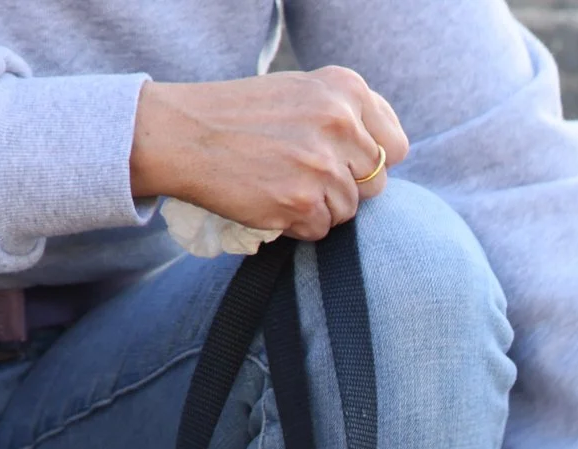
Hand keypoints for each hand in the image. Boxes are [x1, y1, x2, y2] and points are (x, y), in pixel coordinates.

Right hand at [130, 69, 409, 241]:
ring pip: (349, 209)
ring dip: (319, 207)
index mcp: (346, 88)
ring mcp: (321, 164)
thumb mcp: (302, 92)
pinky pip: (321, 230)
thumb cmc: (242, 114)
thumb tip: (386, 156)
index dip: (373, 162)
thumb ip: (348, 116)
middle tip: (304, 175)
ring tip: (281, 182)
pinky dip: (298, 225)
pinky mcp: (301, 202)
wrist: (181, 133)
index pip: (395, 147)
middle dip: (346, 187)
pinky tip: (270, 200)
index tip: (347, 164)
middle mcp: (340, 122)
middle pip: (376, 183)